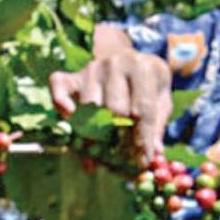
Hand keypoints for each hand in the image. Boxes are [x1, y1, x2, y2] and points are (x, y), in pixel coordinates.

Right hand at [48, 27, 172, 165]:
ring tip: (101, 151)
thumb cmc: (147, 84)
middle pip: (115, 109)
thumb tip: (155, 153)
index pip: (143, 109)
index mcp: (142, 68)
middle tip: (124, 159)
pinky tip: (69, 118)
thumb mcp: (160, 98)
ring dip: (94, 132)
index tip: (142, 161)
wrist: (128, 58)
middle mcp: (115, 64)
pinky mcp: (72, 76)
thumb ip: (157, 124)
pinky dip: (60, 104)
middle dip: (121, 138)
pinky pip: (58, 89)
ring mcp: (91, 69)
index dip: (143, 138)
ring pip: (89, 106)